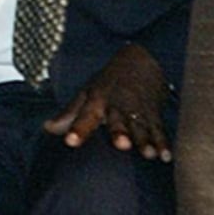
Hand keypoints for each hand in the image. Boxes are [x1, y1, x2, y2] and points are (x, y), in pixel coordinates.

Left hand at [43, 43, 171, 161]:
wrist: (142, 58)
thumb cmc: (110, 81)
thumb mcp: (87, 93)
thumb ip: (69, 114)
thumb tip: (47, 129)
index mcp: (97, 100)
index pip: (85, 116)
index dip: (77, 129)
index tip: (70, 142)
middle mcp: (117, 105)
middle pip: (117, 121)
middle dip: (119, 133)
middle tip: (122, 145)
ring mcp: (137, 109)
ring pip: (141, 127)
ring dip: (145, 140)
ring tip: (148, 154)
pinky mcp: (154, 112)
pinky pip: (160, 129)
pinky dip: (164, 142)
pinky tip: (166, 156)